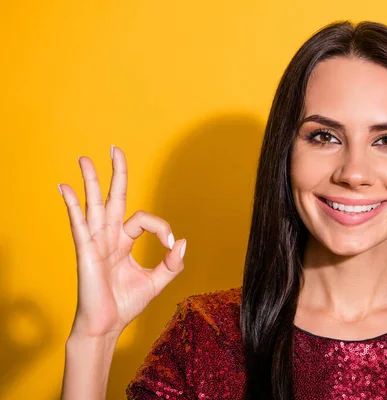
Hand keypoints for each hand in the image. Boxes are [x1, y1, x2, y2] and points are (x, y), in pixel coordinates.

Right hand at [58, 145, 185, 338]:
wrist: (108, 325)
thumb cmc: (126, 303)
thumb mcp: (156, 281)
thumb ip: (171, 263)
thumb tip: (182, 242)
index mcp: (124, 241)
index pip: (143, 219)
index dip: (162, 228)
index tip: (170, 246)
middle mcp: (109, 237)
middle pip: (113, 198)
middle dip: (115, 173)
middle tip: (114, 148)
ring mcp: (96, 242)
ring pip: (93, 204)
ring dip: (90, 181)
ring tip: (84, 158)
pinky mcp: (86, 252)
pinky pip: (79, 224)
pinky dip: (71, 205)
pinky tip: (65, 187)